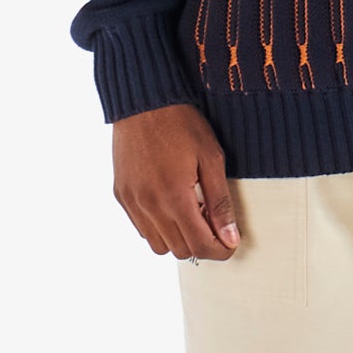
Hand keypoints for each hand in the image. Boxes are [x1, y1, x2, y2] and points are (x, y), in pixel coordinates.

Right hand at [112, 104, 244, 260]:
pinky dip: (159, 227)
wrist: (143, 101)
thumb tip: (230, 238)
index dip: (220, 251)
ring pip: (158, 245)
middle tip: (212, 219)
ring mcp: (132, 202)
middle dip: (202, 243)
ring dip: (179, 238)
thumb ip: (220, 202)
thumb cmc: (180, 123)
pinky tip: (171, 203)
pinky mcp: (121, 195)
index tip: (230, 242)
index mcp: (174, 197)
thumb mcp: (211, 158)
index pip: (200, 246)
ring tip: (191, 211)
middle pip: (181, 251)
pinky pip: (142, 228)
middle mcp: (149, 205)